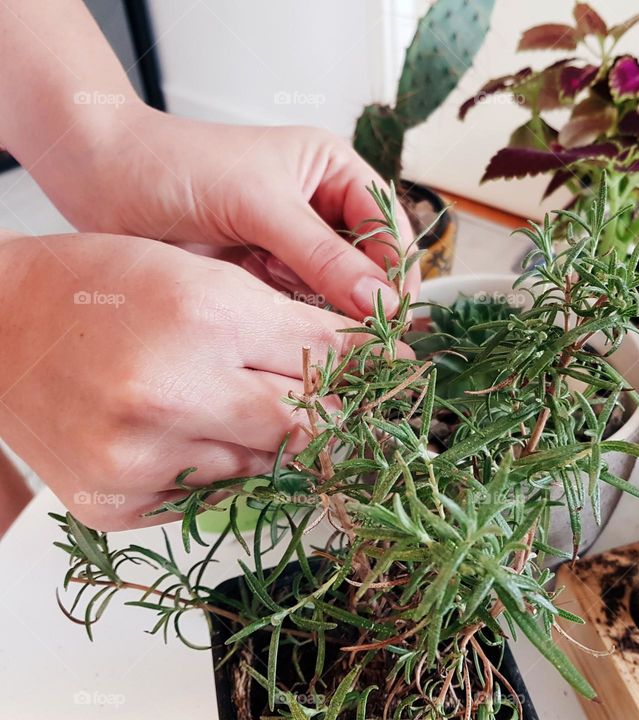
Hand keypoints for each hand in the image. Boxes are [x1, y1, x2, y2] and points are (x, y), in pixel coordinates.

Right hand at [0, 233, 381, 530]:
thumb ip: (284, 321)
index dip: (370, 366)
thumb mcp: (201, 278)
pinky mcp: (118, 501)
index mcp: (205, 317)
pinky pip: (210, 497)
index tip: (394, 370)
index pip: (326, 357)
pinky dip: (223, 468)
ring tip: (251, 409)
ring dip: (275, 442)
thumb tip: (361, 360)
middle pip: (307, 425)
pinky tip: (199, 435)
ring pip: (264, 465)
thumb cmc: (98, 290)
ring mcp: (143, 456)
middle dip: (337, 416)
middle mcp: (175, 391)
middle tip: (351, 409)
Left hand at [28, 105, 419, 319]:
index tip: (391, 314)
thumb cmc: (178, 166)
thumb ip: (322, 254)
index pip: (387, 226)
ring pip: (337, 293)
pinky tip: (287, 326)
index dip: (395, 269)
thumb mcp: (259, 204)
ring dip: (331, 314)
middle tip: (364, 338)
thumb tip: (378, 300)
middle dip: (366, 298)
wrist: (101, 180)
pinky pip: (301, 308)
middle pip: (369, 265)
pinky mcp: (267, 279)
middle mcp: (322, 209)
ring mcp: (294, 247)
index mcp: (333, 171)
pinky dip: (298, 322)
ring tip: (321, 335)